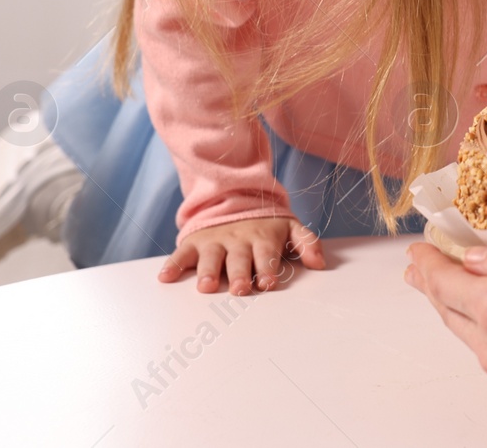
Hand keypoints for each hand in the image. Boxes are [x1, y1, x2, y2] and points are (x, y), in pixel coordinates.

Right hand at [157, 216, 326, 294]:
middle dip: (239, 274)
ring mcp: (215, 241)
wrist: (236, 197)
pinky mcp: (196, 242)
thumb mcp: (291, 227)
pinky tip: (166, 277)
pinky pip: (182, 253)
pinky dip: (174, 264)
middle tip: (240, 289)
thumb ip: (307, 243)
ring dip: (208, 271)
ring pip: (211, 257)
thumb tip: (320, 263)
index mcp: (263, 238)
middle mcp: (238, 240)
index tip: (269, 283)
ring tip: (206, 286)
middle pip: (239, 259)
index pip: (266, 255)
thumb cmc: (267, 225)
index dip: (268, 269)